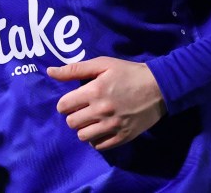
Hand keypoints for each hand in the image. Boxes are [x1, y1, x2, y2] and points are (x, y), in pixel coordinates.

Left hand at [47, 56, 166, 150]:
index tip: (73, 100)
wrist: (159, 87)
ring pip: (83, 136)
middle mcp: (101, 111)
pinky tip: (102, 128)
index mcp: (94, 91)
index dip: (65, 103)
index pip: (64, 106)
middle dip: (73, 115)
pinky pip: (99, 146)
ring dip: (84, 128)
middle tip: (83, 109)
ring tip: (92, 119)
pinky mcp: (123, 137)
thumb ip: (75, 69)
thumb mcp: (103, 64)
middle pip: (71, 122)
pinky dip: (97, 139)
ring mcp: (112, 126)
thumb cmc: (129, 72)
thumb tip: (50, 71)